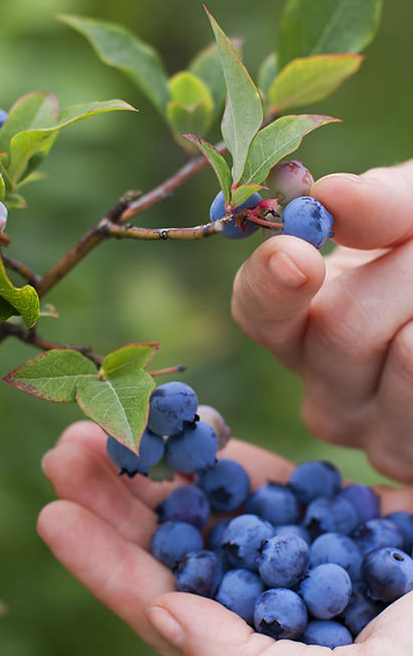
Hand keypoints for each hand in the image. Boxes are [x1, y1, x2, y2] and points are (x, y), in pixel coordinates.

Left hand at [38, 421, 412, 655]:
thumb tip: (166, 619)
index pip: (170, 616)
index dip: (108, 570)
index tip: (55, 515)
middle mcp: (274, 616)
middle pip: (178, 556)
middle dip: (118, 506)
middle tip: (66, 450)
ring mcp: (303, 561)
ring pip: (211, 512)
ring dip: (157, 470)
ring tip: (107, 425)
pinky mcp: (333, 517)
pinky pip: (264, 482)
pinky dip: (222, 455)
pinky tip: (188, 426)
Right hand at [232, 161, 412, 482]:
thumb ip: (381, 204)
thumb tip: (330, 195)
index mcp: (303, 327)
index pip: (258, 307)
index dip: (272, 282)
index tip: (296, 253)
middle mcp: (324, 392)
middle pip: (343, 327)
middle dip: (408, 271)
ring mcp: (372, 435)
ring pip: (405, 357)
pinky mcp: (407, 460)